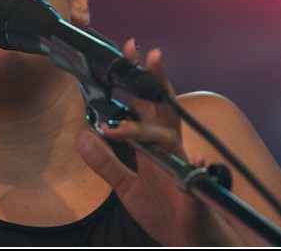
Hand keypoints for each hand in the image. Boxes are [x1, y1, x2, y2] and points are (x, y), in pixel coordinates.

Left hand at [75, 39, 246, 245]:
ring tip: (121, 129)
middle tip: (148, 54)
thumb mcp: (126, 187)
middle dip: (156, 81)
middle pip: (163, 109)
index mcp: (154, 147)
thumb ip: (106, 162)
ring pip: (171, 139)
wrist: (191, 244)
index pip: (145, 105)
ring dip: (151, 129)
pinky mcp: (194, 195)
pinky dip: (197, 169)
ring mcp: (184, 170)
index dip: (137, 79)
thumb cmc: (165, 213)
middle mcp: (170, 151)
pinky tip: (198, 161)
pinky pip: (195, 180)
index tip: (130, 50)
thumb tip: (83, 135)